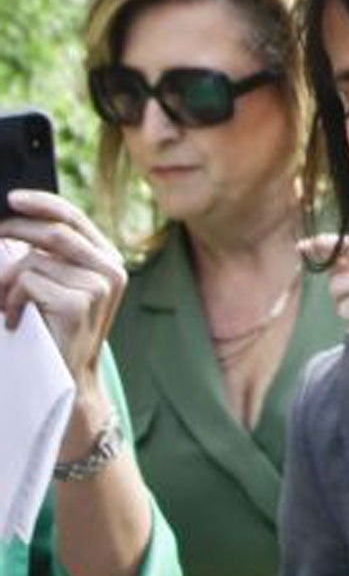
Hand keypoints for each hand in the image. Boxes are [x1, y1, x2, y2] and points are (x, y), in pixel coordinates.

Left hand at [0, 189, 125, 398]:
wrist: (69, 376)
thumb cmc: (56, 327)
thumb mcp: (61, 283)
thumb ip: (53, 253)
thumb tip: (15, 222)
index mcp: (109, 260)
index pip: (74, 217)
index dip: (42, 202)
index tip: (11, 199)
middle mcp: (111, 270)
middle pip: (53, 232)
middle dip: (14, 232)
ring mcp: (98, 287)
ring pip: (33, 260)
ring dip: (7, 280)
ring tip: (8, 303)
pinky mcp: (78, 304)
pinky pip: (28, 281)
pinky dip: (11, 298)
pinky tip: (17, 317)